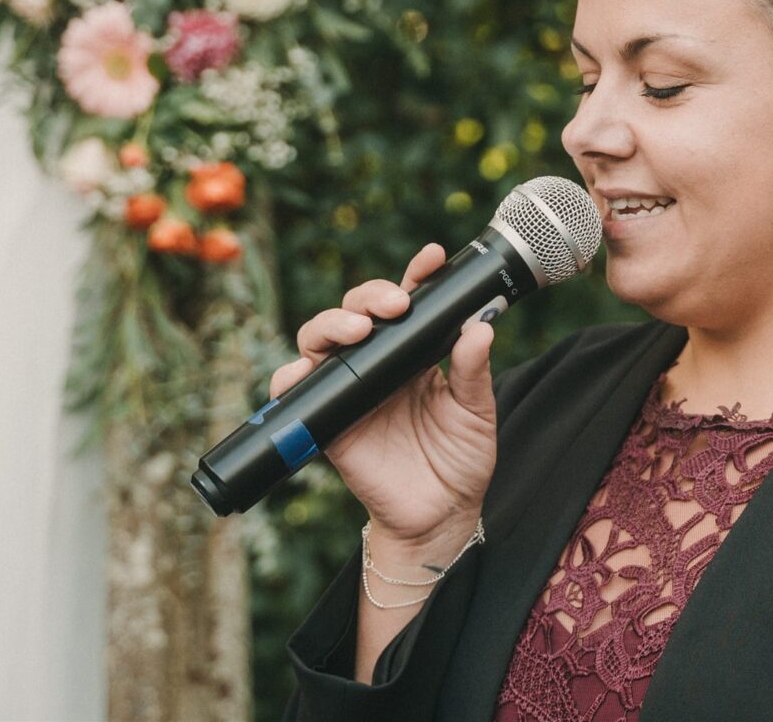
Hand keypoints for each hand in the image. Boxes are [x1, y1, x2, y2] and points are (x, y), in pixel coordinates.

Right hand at [268, 243, 496, 554]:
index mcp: (417, 353)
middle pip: (358, 311)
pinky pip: (298, 392)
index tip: (433, 258)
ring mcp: (351, 389)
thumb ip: (475, 371)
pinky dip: (291, 378)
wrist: (441, 516)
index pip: (411, 303)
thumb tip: (481, 325)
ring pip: (322, 340)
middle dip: (370, 296)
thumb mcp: (477, 413)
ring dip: (331, 325)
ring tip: (357, 331)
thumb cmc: (461, 460)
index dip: (416, 275)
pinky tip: (302, 371)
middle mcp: (379, 363)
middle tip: (395, 305)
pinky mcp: (329, 421)